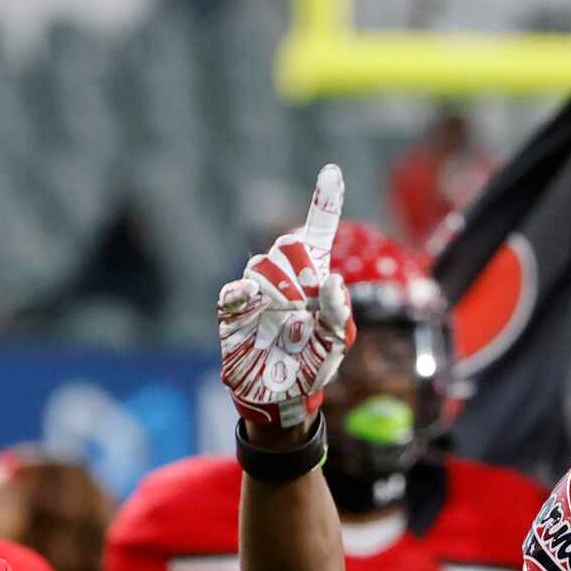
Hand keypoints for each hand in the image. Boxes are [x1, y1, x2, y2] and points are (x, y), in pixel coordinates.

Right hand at [217, 165, 349, 437]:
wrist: (280, 399)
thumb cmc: (312, 367)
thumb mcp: (336, 343)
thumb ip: (338, 311)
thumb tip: (331, 278)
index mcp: (313, 281)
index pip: (317, 235)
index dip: (324, 203)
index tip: (332, 172)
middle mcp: (284, 279)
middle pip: (287, 247)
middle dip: (299, 268)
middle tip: (304, 300)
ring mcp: (256, 293)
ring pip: (262, 265)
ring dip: (278, 287)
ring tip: (286, 316)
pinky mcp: (232, 311)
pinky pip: (234, 291)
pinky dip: (244, 294)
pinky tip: (255, 304)